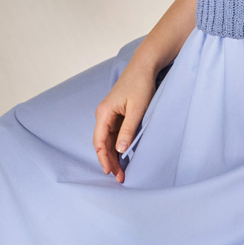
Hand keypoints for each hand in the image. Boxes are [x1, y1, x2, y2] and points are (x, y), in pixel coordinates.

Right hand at [93, 59, 158, 183]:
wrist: (144, 66)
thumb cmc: (140, 84)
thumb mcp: (137, 109)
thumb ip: (128, 130)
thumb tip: (119, 150)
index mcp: (104, 113)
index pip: (99, 141)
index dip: (103, 159)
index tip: (110, 172)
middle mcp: (103, 114)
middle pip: (102, 143)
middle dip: (109, 161)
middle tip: (119, 177)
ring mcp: (110, 114)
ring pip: (108, 140)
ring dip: (113, 155)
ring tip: (121, 171)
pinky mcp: (117, 113)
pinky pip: (115, 133)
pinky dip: (118, 146)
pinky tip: (124, 156)